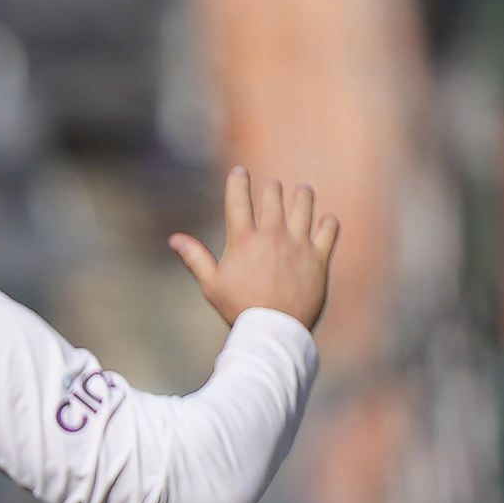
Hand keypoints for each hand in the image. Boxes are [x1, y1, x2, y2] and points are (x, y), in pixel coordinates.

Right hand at [168, 167, 337, 331]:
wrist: (273, 331)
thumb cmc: (239, 309)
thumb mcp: (211, 285)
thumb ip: (195, 258)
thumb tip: (174, 239)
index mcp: (244, 240)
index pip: (238, 198)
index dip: (238, 180)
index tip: (240, 171)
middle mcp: (271, 236)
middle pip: (273, 196)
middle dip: (272, 188)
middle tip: (273, 188)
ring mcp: (297, 245)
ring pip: (304, 205)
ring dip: (302, 195)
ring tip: (302, 192)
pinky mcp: (319, 258)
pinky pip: (329, 230)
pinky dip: (328, 222)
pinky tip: (326, 220)